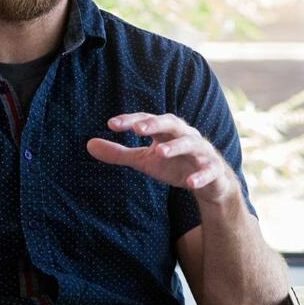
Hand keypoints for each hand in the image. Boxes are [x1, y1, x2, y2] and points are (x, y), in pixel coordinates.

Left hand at [86, 112, 237, 205]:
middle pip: (171, 123)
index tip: (111, 124)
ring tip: (160, 152)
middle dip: (155, 124)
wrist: (210, 184)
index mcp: (166, 131)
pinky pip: (209, 170)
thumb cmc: (174, 165)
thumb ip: (119, 153)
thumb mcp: (144, 160)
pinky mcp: (215, 170)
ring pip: (191, 144)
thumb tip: (88, 145)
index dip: (131, 120)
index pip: (147, 120)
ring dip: (176, 147)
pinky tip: (190, 183)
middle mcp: (185, 136)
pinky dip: (201, 175)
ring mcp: (202, 152)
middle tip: (138, 128)